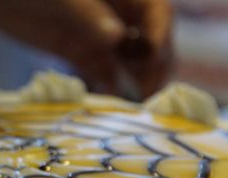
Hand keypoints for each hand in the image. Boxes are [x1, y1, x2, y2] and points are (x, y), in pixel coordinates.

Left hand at [0, 0, 172, 97]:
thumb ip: (88, 16)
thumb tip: (118, 38)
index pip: (155, 10)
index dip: (161, 34)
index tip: (154, 60)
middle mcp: (113, 12)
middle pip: (147, 38)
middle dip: (154, 64)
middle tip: (151, 94)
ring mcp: (95, 33)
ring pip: (127, 58)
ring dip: (135, 80)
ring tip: (137, 106)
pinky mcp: (77, 51)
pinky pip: (99, 71)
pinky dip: (108, 86)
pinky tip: (109, 103)